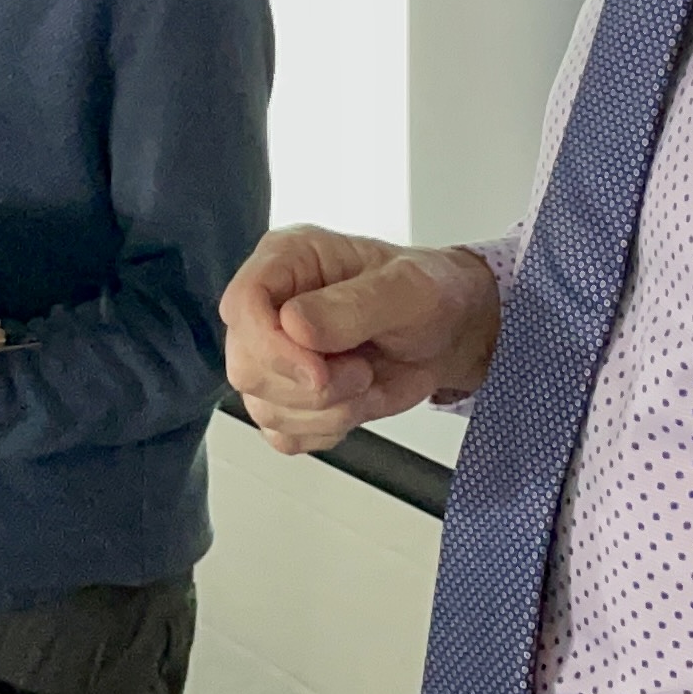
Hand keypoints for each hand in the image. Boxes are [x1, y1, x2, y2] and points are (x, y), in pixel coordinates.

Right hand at [220, 227, 500, 453]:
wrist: (449, 331)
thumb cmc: (430, 294)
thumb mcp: (408, 289)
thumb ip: (351, 305)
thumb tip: (293, 325)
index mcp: (289, 259)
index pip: (243, 303)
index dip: (271, 346)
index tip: (319, 372)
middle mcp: (272, 304)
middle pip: (246, 365)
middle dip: (311, 387)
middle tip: (362, 373)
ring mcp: (275, 353)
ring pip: (263, 407)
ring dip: (325, 412)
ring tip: (367, 381)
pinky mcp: (286, 395)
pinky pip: (282, 434)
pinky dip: (324, 431)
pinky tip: (354, 403)